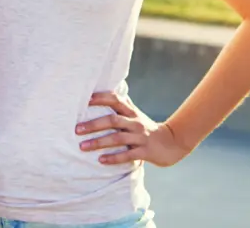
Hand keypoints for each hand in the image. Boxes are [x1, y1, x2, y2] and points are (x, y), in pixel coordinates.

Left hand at [76, 91, 190, 167]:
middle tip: (77, 129)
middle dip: (93, 124)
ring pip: (117, 138)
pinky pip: (127, 155)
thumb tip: (105, 90)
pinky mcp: (145, 152)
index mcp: (132, 112)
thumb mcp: (135, 114)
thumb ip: (122, 105)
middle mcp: (135, 122)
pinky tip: (101, 160)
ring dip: (99, 142)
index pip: (115, 100)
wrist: (172, 143)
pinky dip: (113, 157)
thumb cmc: (146, 128)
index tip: (85, 100)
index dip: (101, 98)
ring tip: (83, 146)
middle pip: (113, 120)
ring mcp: (140, 137)